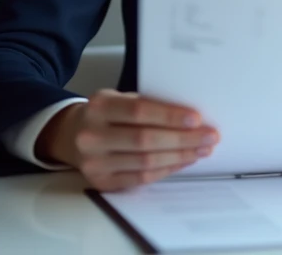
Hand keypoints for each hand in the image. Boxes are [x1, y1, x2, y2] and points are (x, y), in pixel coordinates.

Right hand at [37, 89, 219, 190]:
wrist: (71, 134)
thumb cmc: (108, 113)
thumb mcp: (121, 99)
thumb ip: (149, 105)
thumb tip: (192, 117)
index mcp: (100, 106)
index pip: (139, 111)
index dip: (169, 116)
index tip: (197, 118)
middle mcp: (92, 136)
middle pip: (145, 140)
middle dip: (183, 139)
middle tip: (210, 136)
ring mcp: (94, 162)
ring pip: (145, 162)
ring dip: (180, 156)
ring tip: (202, 149)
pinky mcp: (100, 182)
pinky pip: (141, 178)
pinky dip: (167, 169)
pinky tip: (184, 161)